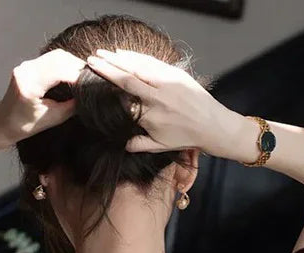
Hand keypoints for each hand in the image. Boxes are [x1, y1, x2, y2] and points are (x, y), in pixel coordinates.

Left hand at [0, 49, 84, 148]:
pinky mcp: (28, 65)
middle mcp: (26, 71)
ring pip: (56, 56)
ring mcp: (26, 66)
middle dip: (78, 66)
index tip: (92, 83)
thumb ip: (71, 106)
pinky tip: (73, 73)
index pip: (60, 71)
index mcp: (29, 86)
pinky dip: (64, 64)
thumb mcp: (51, 119)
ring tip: (84, 76)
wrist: (1, 122)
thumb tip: (89, 95)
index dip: (79, 75)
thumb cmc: (23, 126)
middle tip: (92, 77)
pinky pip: (50, 59)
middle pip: (59, 58)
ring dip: (72, 63)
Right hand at [84, 49, 232, 156]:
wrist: (213, 125)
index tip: (93, 84)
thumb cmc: (185, 138)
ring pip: (138, 66)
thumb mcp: (160, 147)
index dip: (107, 90)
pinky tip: (123, 53)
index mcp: (150, 116)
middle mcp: (157, 98)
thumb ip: (138, 145)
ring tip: (101, 53)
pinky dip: (136, 57)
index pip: (123, 101)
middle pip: (126, 79)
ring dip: (118, 58)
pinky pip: (152, 63)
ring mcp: (167, 83)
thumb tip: (121, 144)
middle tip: (90, 61)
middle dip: (107, 68)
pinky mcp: (176, 74)